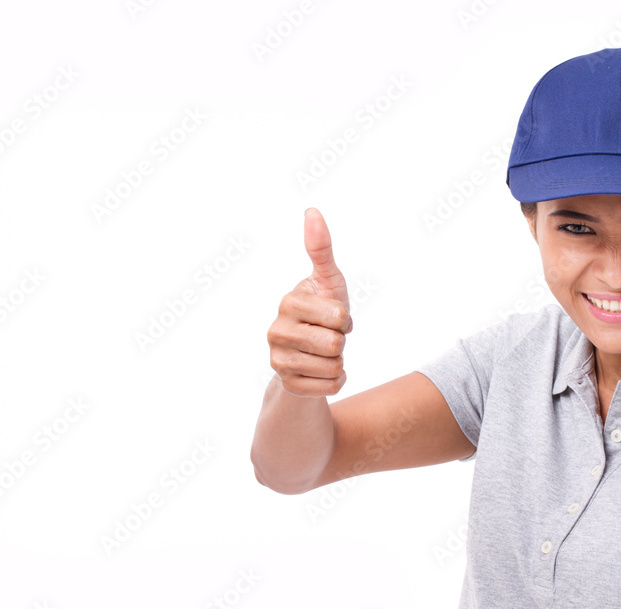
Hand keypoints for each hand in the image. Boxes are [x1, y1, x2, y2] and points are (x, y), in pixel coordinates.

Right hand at [267, 208, 352, 396]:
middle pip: (335, 343)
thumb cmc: (323, 311)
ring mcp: (278, 360)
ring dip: (339, 361)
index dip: (344, 317)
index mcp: (287, 302)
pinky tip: (321, 371)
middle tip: (329, 336)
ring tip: (324, 353)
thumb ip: (321, 248)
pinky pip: (331, 386)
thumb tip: (312, 211)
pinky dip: (335, 380)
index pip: (338, 315)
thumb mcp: (327, 280)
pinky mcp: (288, 385)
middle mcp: (276, 331)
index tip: (333, 316)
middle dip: (342, 341)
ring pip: (334, 366)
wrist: (310, 353)